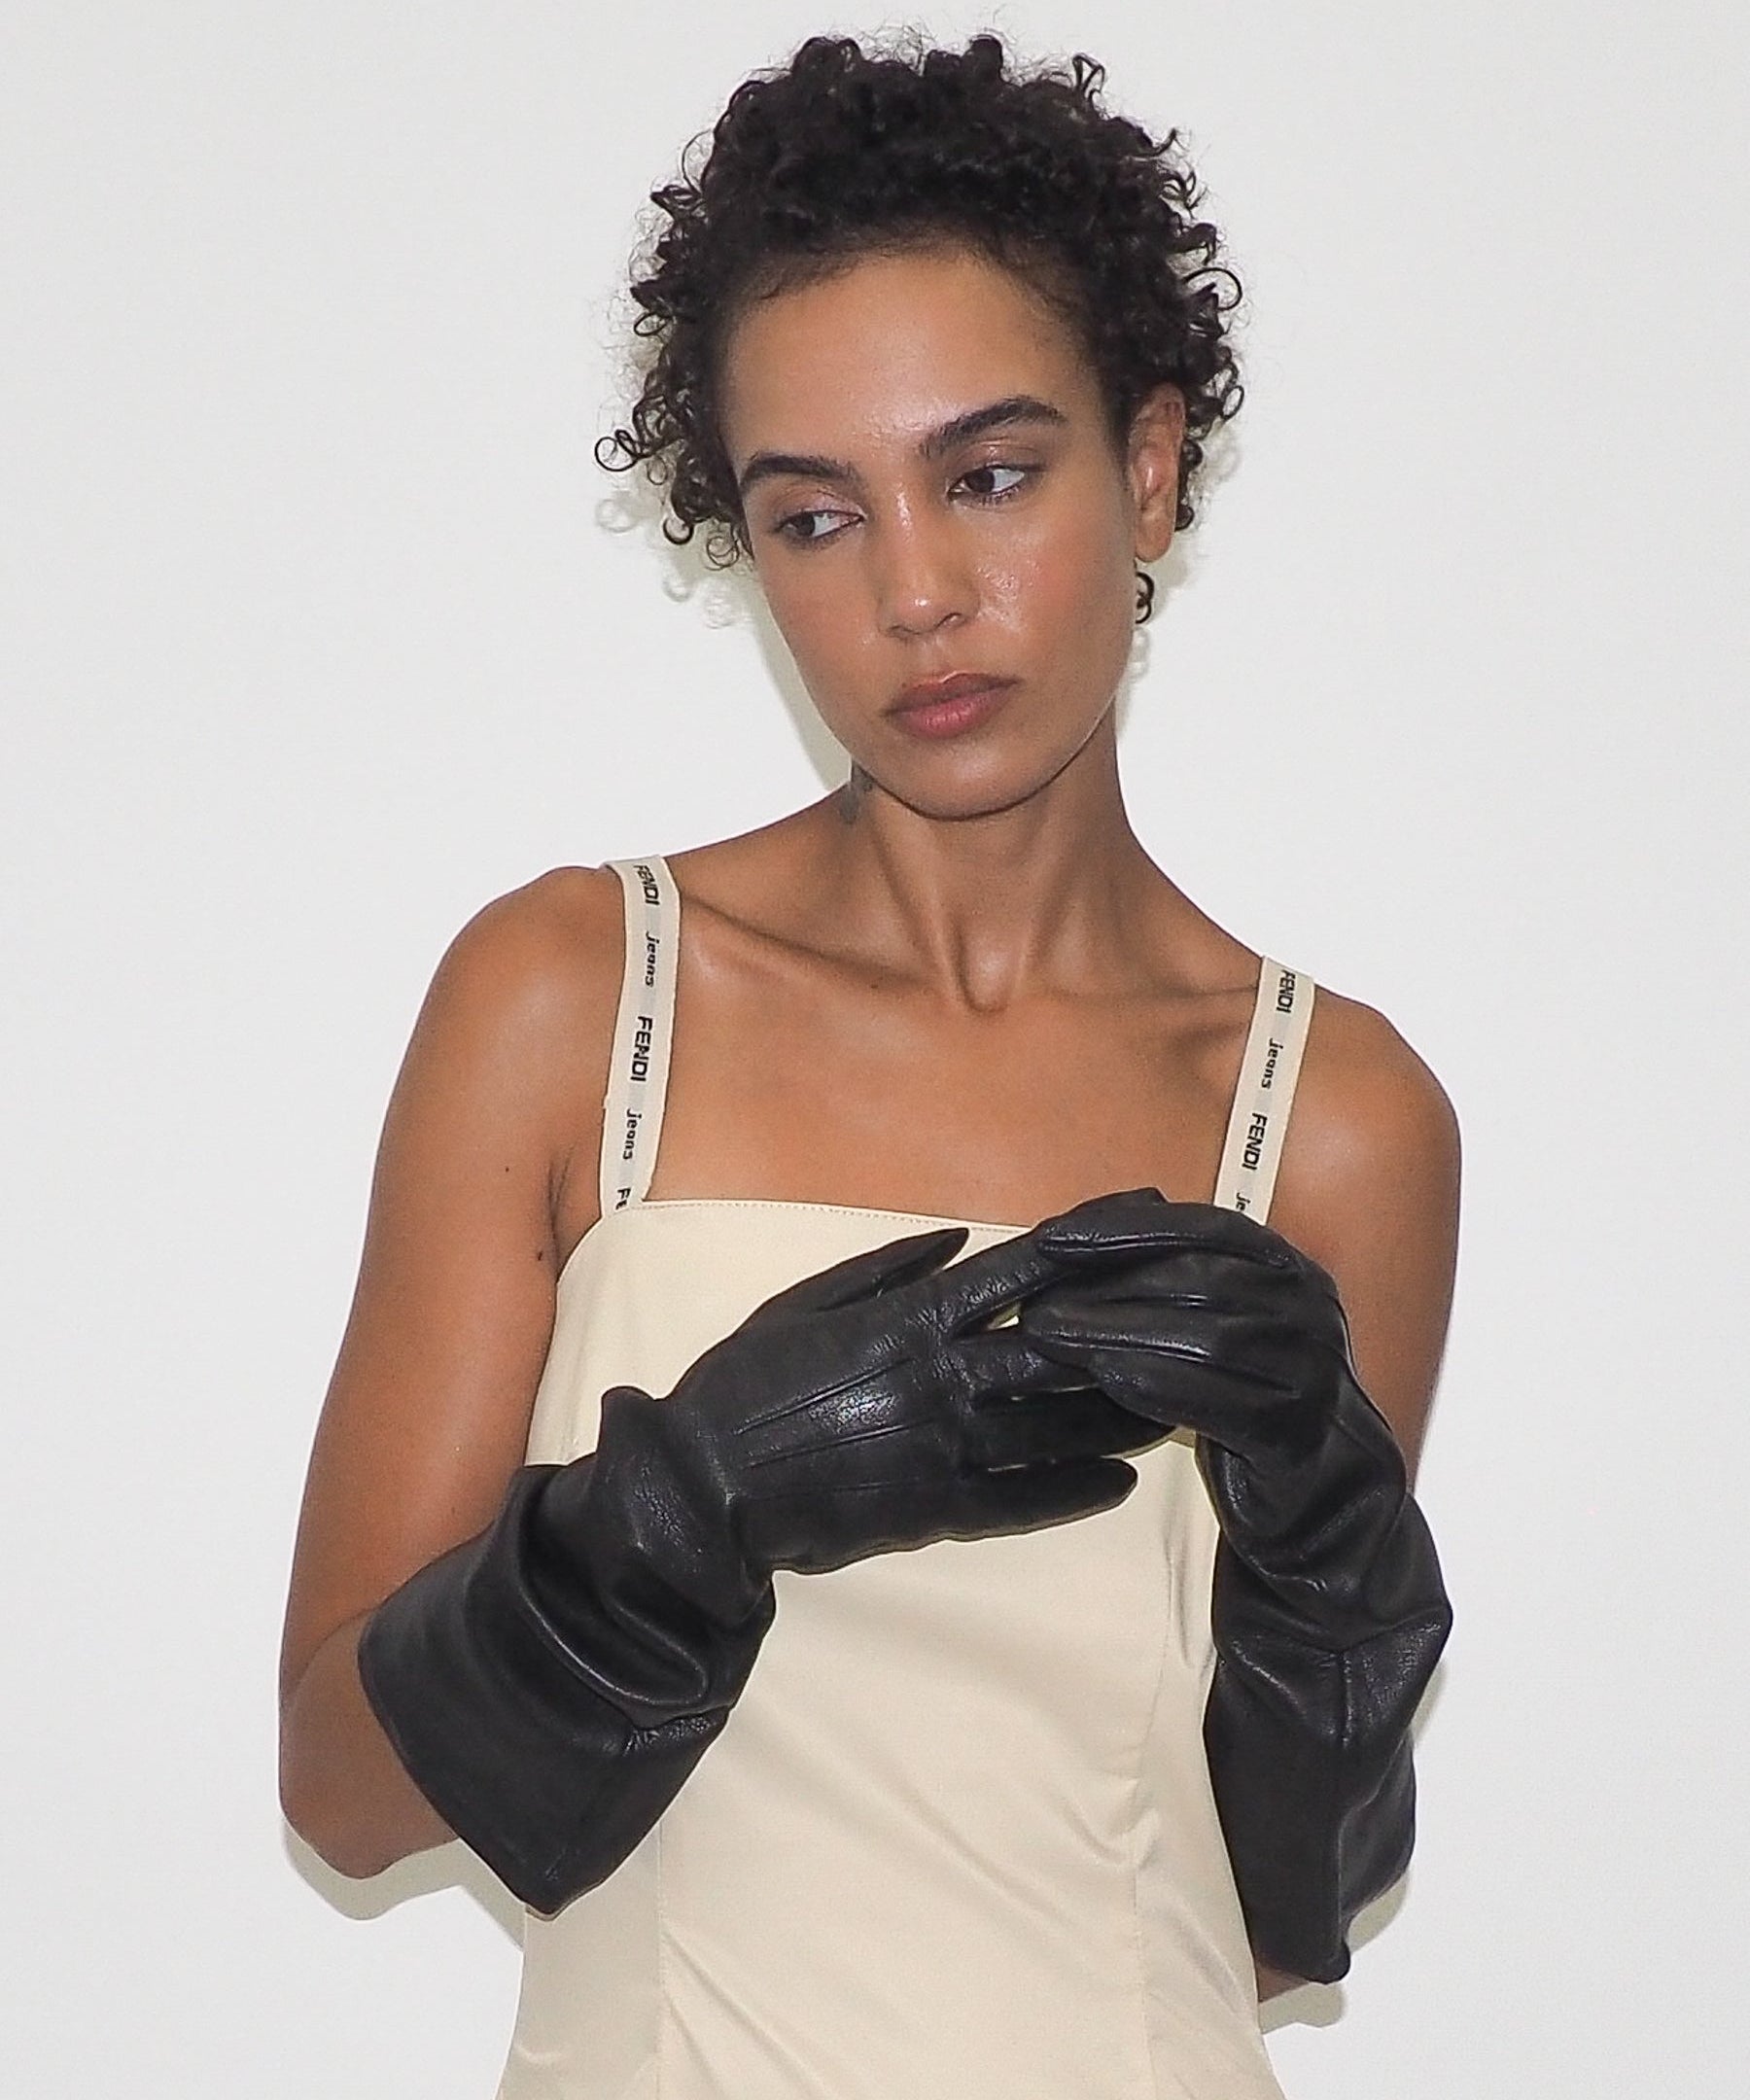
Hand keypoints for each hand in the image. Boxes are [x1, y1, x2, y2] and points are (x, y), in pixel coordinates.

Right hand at [360, 1220, 1158, 1914]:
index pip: (1019, 1275)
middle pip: (1058, 1350)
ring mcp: (938, 1451)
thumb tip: (959, 1241)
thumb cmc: (741, 1385)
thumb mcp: (801, 1304)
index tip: (1145, 1225)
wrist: (698, 1492)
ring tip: (1180, 1401)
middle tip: (1193, 1318)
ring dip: (1120, 1412)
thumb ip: (883, 1269)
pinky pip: (1020, 1503)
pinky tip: (1121, 1483)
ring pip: (1053, 1428)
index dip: (1089, 1248)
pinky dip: (1073, 1492)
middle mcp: (935, 1382)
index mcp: (905, 1322)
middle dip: (1129, 1330)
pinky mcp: (931, 1512)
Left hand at [1016, 1187, 1452, 1982]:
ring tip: (1045, 1330)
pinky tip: (1099, 1379)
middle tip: (1031, 1278)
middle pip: (1201, 1270)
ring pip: (1210, 1327)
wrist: (1327, 1556)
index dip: (1126, 1225)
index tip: (1053, 1232)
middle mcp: (1311, 1313)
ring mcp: (1315, 1373)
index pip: (1200, 1227)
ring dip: (1122, 1324)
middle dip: (1113, 1271)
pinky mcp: (1302, 1437)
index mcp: (1288, 1280)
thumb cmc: (1244, 1446)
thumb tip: (1067, 1252)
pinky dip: (1158, 1380)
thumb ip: (1160, 1305)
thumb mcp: (1202, 1361)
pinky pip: (1224, 1397)